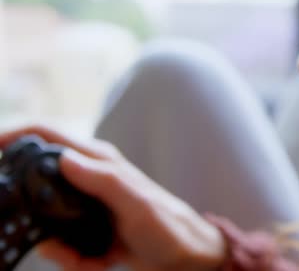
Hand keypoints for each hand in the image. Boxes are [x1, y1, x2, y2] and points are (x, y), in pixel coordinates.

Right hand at [0, 125, 225, 270]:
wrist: (186, 258)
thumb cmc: (168, 226)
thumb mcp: (137, 204)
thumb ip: (104, 181)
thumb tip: (64, 158)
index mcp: (98, 162)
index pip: (47, 136)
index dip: (14, 136)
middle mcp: (88, 180)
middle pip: (36, 180)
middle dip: (24, 205)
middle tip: (21, 224)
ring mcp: (86, 206)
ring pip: (45, 221)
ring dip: (53, 244)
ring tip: (76, 257)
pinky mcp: (88, 231)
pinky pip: (63, 246)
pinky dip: (71, 260)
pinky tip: (91, 264)